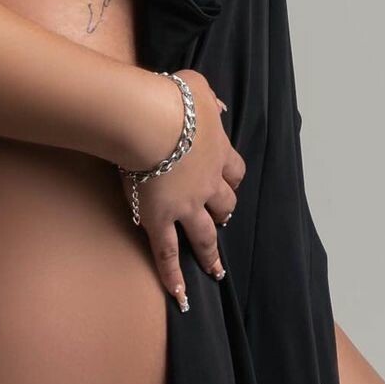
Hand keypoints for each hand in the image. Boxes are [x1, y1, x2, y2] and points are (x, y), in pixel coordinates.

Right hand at [123, 69, 245, 309]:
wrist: (149, 120)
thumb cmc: (170, 99)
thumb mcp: (198, 87)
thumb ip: (210, 98)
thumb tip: (219, 105)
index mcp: (217, 150)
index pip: (235, 170)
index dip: (233, 178)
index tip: (230, 182)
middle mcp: (208, 183)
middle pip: (225, 204)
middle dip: (225, 213)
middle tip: (222, 220)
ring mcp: (186, 205)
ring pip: (205, 235)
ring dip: (211, 254)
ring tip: (216, 271)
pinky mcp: (161, 219)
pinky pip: (167, 253)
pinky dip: (172, 276)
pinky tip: (179, 297)